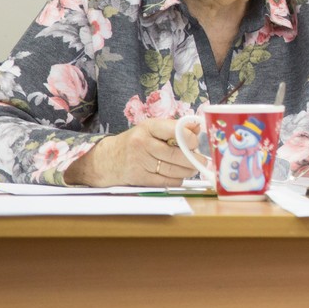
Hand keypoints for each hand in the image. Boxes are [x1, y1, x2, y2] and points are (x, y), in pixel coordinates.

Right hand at [62, 118, 199, 186]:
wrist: (106, 160)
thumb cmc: (135, 142)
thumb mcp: (151, 129)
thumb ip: (174, 127)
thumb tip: (198, 125)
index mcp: (148, 127)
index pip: (175, 131)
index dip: (190, 139)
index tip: (196, 143)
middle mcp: (143, 143)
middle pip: (176, 154)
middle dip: (193, 159)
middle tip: (202, 160)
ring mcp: (140, 162)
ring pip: (173, 169)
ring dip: (188, 170)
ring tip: (193, 168)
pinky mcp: (139, 178)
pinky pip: (166, 181)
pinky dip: (177, 179)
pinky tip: (179, 175)